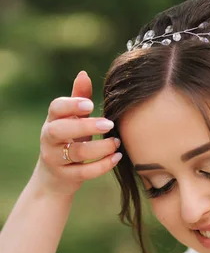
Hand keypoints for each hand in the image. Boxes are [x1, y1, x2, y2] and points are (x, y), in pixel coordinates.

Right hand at [34, 71, 121, 196]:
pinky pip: (84, 172)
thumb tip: (84, 73)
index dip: (71, 105)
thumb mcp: (72, 121)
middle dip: (85, 126)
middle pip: (61, 130)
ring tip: (116, 142)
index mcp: (52, 121)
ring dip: (100, 148)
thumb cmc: (68, 142)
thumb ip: (78, 99)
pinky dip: (102, 166)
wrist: (55, 178)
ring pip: (76, 153)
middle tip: (108, 124)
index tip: (90, 105)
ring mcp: (56, 159)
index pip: (56, 108)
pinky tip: (116, 158)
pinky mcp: (66, 177)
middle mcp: (49, 139)